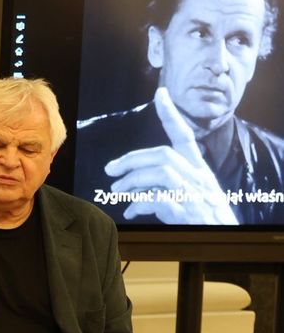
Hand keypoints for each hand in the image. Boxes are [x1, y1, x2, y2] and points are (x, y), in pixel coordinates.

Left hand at [104, 87, 239, 224]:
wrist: (223, 237)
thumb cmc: (203, 216)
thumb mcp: (187, 195)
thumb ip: (161, 188)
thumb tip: (130, 195)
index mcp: (197, 168)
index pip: (184, 136)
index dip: (172, 115)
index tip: (161, 95)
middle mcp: (197, 176)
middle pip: (162, 154)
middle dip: (131, 159)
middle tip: (110, 170)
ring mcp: (193, 193)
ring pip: (160, 172)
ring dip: (133, 180)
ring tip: (116, 191)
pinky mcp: (187, 211)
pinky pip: (159, 199)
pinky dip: (141, 203)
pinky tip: (131, 210)